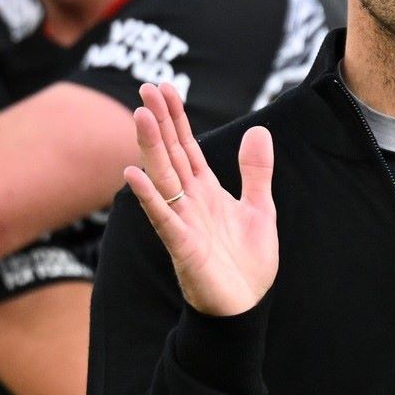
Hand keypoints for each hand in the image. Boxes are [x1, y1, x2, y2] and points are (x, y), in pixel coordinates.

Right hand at [124, 82, 277, 316]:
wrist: (245, 307)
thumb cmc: (247, 262)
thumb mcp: (259, 208)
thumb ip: (256, 172)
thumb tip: (258, 130)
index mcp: (206, 191)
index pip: (187, 147)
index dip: (176, 118)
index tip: (165, 88)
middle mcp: (190, 201)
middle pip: (171, 154)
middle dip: (160, 122)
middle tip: (147, 87)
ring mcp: (183, 222)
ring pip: (164, 178)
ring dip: (151, 147)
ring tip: (141, 115)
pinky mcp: (182, 246)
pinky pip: (162, 217)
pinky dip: (149, 196)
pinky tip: (134, 174)